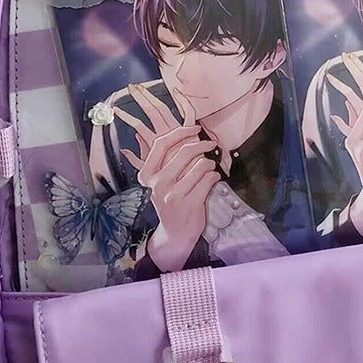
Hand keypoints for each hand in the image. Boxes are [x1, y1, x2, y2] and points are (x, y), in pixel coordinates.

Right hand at [114, 85, 220, 272]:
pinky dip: (215, 176)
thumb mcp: (160, 182)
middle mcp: (158, 184)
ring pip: (201, 165)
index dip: (180, 132)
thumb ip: (166, 160)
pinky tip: (212, 180)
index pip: (162, 144)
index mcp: (147, 175)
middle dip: (203, 145)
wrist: (174, 234)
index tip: (195, 129)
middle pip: (185, 152)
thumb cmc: (170, 201)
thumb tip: (179, 132)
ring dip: (210, 164)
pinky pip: (209, 179)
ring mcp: (173, 195)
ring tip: (209, 170)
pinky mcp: (190, 204)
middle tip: (211, 144)